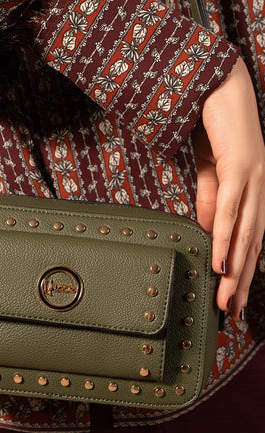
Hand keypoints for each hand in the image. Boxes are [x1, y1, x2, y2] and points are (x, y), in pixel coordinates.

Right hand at [192, 57, 264, 320]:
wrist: (218, 86)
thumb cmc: (216, 127)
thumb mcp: (210, 173)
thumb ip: (211, 201)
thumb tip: (207, 232)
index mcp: (255, 190)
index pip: (251, 239)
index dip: (243, 270)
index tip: (232, 297)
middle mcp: (262, 188)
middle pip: (255, 244)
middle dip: (242, 281)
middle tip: (232, 312)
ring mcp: (256, 178)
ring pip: (248, 234)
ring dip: (237, 270)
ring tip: (227, 298)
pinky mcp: (242, 167)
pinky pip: (232, 209)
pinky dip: (227, 237)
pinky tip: (222, 261)